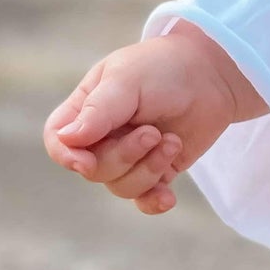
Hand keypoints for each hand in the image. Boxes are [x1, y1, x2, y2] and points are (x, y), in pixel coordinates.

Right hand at [41, 29, 252, 215]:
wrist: (212, 75)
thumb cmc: (164, 68)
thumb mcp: (127, 80)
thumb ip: (98, 110)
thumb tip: (67, 140)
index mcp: (85, 108)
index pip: (57, 140)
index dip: (65, 156)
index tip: (86, 161)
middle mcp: (102, 136)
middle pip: (93, 169)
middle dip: (124, 156)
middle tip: (154, 132)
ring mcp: (130, 156)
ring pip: (120, 186)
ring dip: (149, 169)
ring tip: (172, 140)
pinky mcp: (158, 169)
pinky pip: (145, 199)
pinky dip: (154, 201)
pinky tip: (169, 197)